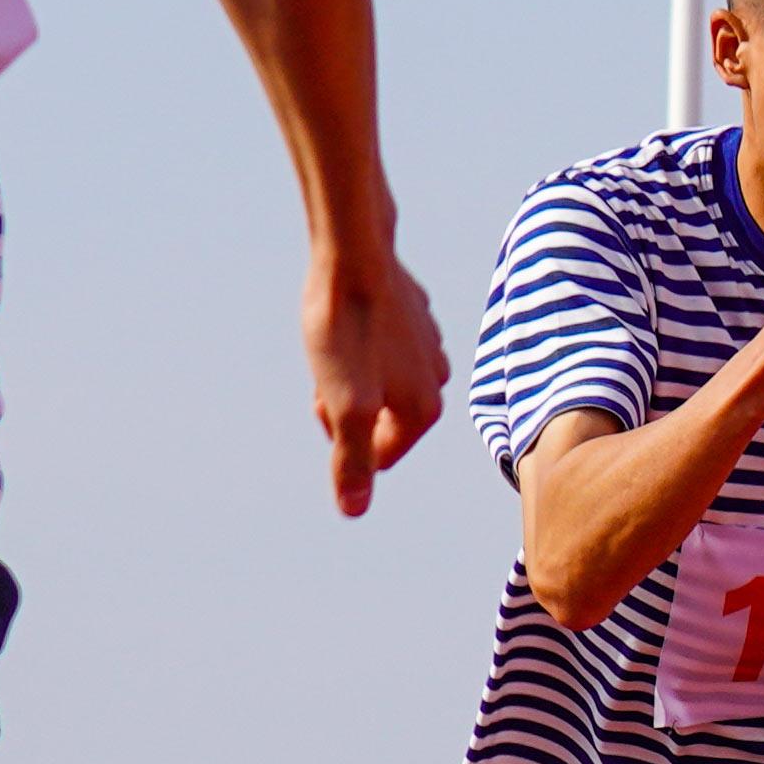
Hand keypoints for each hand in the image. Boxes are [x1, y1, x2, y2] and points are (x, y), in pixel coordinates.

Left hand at [304, 244, 447, 515]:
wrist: (353, 253)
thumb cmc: (346, 330)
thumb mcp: (343, 407)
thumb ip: (351, 462)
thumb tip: (354, 510)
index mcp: (425, 410)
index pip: (378, 458)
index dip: (340, 436)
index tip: (326, 398)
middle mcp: (437, 380)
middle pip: (379, 422)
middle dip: (346, 406)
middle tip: (326, 372)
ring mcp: (429, 345)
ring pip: (380, 384)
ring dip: (352, 375)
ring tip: (335, 343)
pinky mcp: (414, 315)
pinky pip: (384, 349)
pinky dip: (362, 344)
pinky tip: (349, 320)